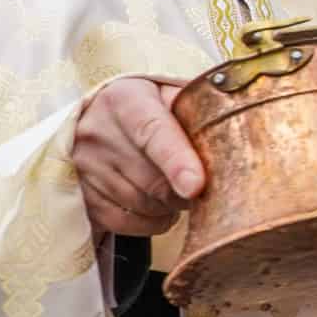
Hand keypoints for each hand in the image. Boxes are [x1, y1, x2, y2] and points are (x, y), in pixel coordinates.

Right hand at [71, 77, 202, 235]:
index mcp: (125, 100)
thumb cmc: (144, 106)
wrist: (91, 116)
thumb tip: (235, 123)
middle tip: (200, 182)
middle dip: (187, 189)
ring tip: (176, 187)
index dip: (177, 161)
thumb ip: (195, 106)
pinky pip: (127, 223)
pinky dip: (153, 221)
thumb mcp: (165, 93)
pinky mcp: (81, 195)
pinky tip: (159, 206)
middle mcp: (97, 131)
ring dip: (171, 205)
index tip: (197, 185)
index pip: (153, 133)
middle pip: (153, 180)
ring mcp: (84, 167)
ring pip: (144, 205)